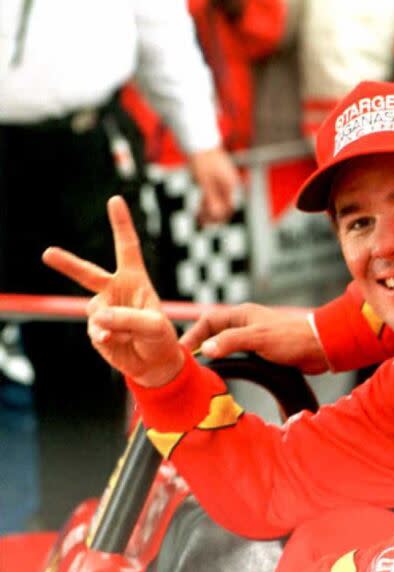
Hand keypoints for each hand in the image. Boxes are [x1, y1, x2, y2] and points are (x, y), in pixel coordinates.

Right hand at [42, 196, 183, 387]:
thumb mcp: (155, 326)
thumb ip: (130, 318)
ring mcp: (103, 310)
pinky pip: (96, 331)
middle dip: (67, 264)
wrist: (153, 363)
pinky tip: (119, 342)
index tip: (116, 200)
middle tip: (47, 253)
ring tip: (127, 334)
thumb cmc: (160, 338)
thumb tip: (100, 316)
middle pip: (88, 274)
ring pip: (97, 312)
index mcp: (135, 280)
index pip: (127, 248)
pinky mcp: (96, 330)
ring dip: (112, 324)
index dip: (121, 224)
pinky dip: (108, 338)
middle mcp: (115, 291)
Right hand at [180, 303, 329, 373]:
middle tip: (186, 364)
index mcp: (242, 314)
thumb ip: (231, 342)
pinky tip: (223, 376)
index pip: (208, 321)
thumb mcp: (258, 338)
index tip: (181, 351)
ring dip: (214, 357)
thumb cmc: (292, 338)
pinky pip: (238, 357)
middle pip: (214, 333)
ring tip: (200, 372)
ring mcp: (253, 338)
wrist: (320, 347)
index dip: (193, 334)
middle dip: (199, 346)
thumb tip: (204, 349)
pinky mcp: (262, 352)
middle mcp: (245, 324)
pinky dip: (228, 364)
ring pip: (225, 346)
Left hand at [188, 147, 239, 224]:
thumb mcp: (204, 181)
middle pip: (224, 204)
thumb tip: (217, 215)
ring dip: (209, 209)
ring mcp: (223, 179)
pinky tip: (200, 206)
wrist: (197, 139)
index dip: (218, 218)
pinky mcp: (215, 176)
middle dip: (214, 215)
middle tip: (202, 224)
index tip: (207, 224)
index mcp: (230, 184)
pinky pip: (213, 192)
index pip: (228, 206)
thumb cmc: (201, 159)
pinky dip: (207, 200)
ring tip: (199, 217)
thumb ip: (212, 199)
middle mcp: (229, 182)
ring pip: (218, 199)